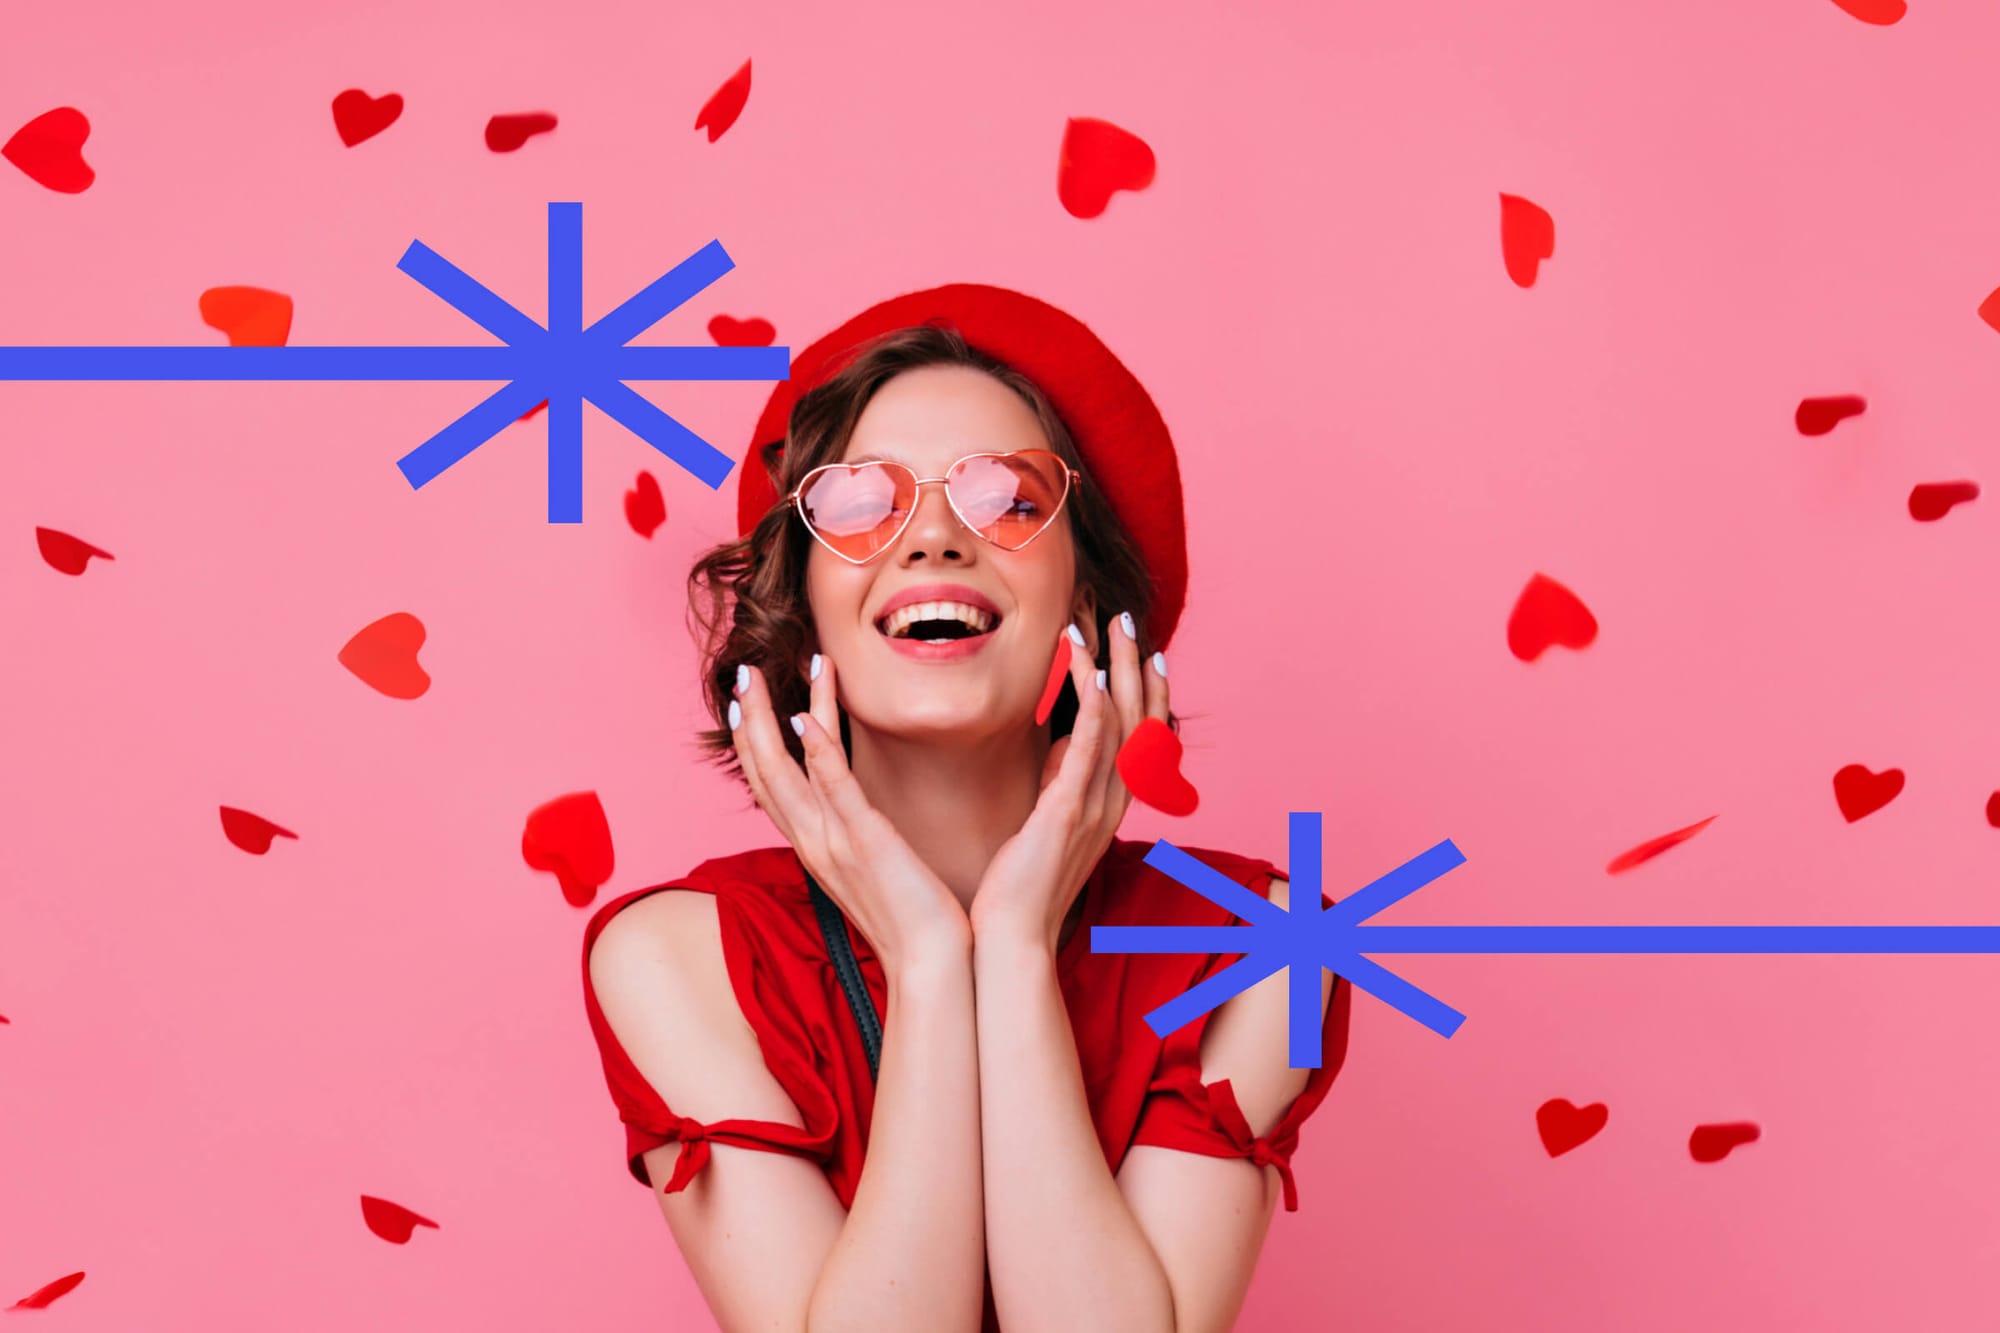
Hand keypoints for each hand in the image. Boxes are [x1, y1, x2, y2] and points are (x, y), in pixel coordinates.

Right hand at [730, 653, 970, 971]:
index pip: (771, 789)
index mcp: (815, 849)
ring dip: (769, 721)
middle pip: (764, 774)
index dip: (754, 744)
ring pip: (785, 773)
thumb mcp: (873, 873)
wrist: (929, 963)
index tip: (746, 704)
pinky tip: (805, 717)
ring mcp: (834, 843)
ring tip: (758, 677)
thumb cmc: (912, 919)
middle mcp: (813, 844)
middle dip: (749, 721)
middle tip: (741, 674)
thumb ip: (859, 841)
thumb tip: (862, 821)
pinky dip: (816, 752)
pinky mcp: (865, 842)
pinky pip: (834, 789)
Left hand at [968, 612, 1168, 952]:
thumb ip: (1062, 784)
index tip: (1145, 651)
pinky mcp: (1066, 814)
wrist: (1010, 939)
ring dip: (1115, 672)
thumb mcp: (1049, 824)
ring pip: (1120, 727)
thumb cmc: (1019, 887)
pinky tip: (1089, 677)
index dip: (1146, 690)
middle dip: (1135, 666)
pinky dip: (1093, 711)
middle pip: (1140, 721)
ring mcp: (1093, 809)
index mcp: (1110, 806)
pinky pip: (1089, 753)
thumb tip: (1061, 746)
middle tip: (1126, 620)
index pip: (1140, 736)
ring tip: (1107, 629)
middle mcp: (1112, 804)